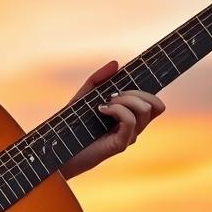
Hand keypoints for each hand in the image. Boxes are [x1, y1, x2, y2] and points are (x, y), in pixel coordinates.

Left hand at [61, 60, 164, 177]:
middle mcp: (132, 127)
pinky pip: (130, 121)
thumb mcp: (83, 96)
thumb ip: (98, 80)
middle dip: (135, 92)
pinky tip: (101, 110)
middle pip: (154, 105)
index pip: (154, 103)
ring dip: (125, 100)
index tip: (133, 79)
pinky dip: (118, 110)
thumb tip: (116, 63)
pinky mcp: (120, 144)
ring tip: (104, 104)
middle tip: (111, 95)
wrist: (57, 149)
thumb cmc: (70, 124)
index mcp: (129, 116)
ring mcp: (128, 137)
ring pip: (145, 111)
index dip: (149, 90)